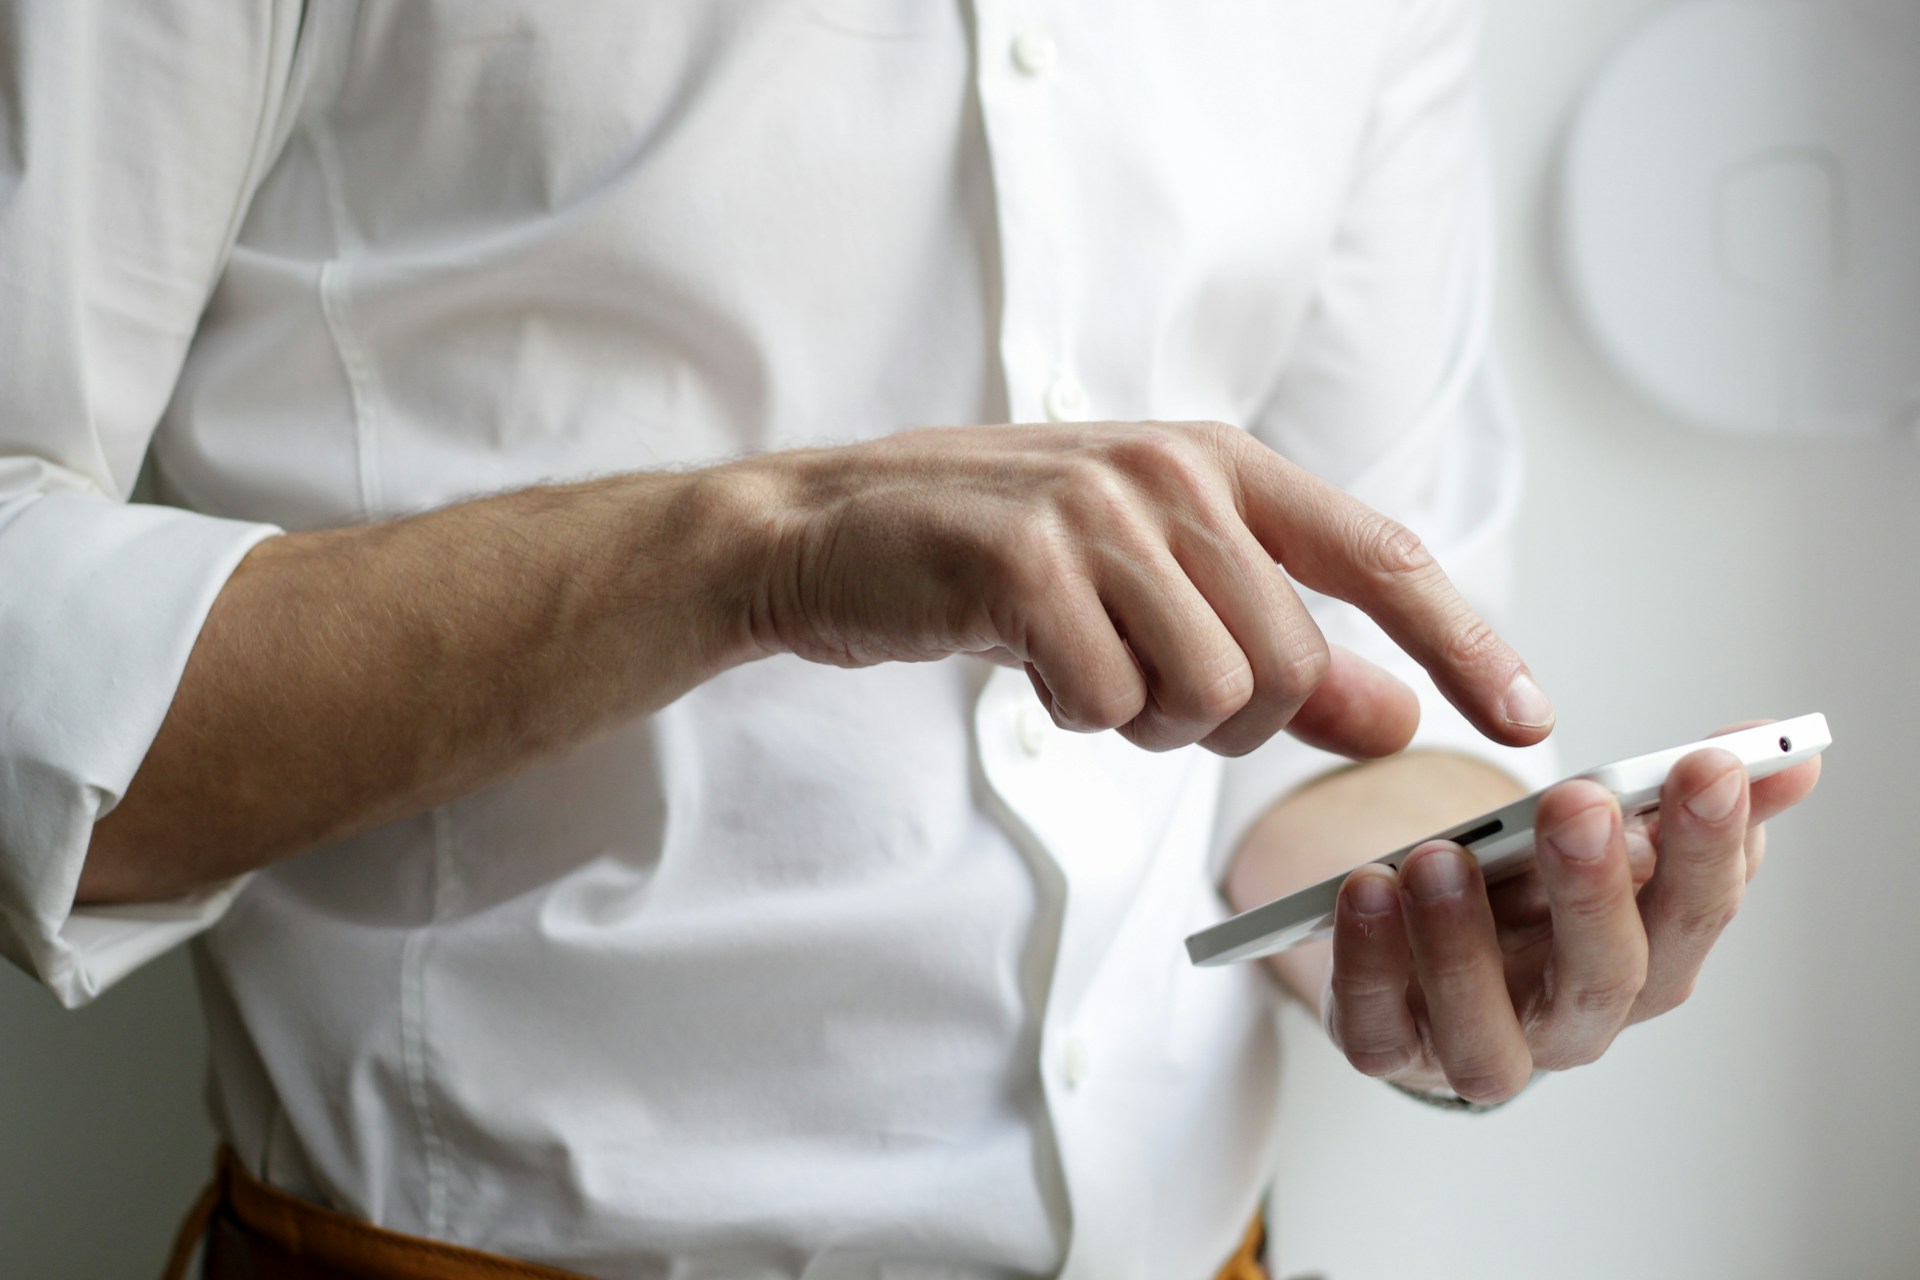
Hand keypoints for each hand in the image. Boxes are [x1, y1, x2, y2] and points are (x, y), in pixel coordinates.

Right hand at [740, 421, 1553, 758]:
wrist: (829, 531)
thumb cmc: (999, 560)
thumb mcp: (1152, 589)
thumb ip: (1281, 649)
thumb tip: (1397, 718)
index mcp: (1220, 463)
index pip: (1382, 557)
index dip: (1465, 642)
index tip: (1528, 719)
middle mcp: (1173, 471)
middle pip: (1288, 664)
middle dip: (1226, 719)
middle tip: (1140, 688)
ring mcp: (1097, 509)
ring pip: (1208, 693)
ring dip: (1144, 720)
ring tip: (1079, 666)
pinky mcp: (1023, 560)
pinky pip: (1107, 703)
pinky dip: (1073, 716)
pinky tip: (1025, 662)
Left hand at [1320, 726, 1822, 1101]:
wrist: (1427, 948)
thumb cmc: (1530, 894)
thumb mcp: (1604, 837)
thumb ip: (1683, 797)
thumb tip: (1791, 750)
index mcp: (1645, 961)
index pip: (1695, 914)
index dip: (1709, 846)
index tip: (1707, 764)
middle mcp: (1573, 1021)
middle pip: (1604, 979)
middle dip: (1595, 890)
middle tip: (1578, 804)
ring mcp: (1479, 1045)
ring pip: (1487, 1033)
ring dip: (1463, 944)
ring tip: (1439, 857)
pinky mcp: (1391, 1049)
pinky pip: (1377, 1031)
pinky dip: (1368, 966)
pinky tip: (1365, 890)